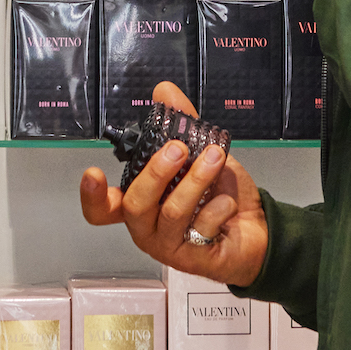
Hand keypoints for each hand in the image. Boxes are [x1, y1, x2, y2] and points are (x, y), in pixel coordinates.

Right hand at [79, 85, 271, 285]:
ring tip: (214, 157)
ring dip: (196, 180)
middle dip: (156, 172)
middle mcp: (148, 228)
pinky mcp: (194, 259)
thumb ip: (181, 125)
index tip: (93, 172)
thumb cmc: (220, 195)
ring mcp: (169, 247)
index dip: (92, 195)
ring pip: (172, 213)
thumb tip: (164, 90)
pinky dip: (217, 207)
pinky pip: (200, 229)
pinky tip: (227, 201)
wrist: (258, 228)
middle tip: (179, 147)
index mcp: (141, 204)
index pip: (102, 209)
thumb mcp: (201, 155)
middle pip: (135, 205)